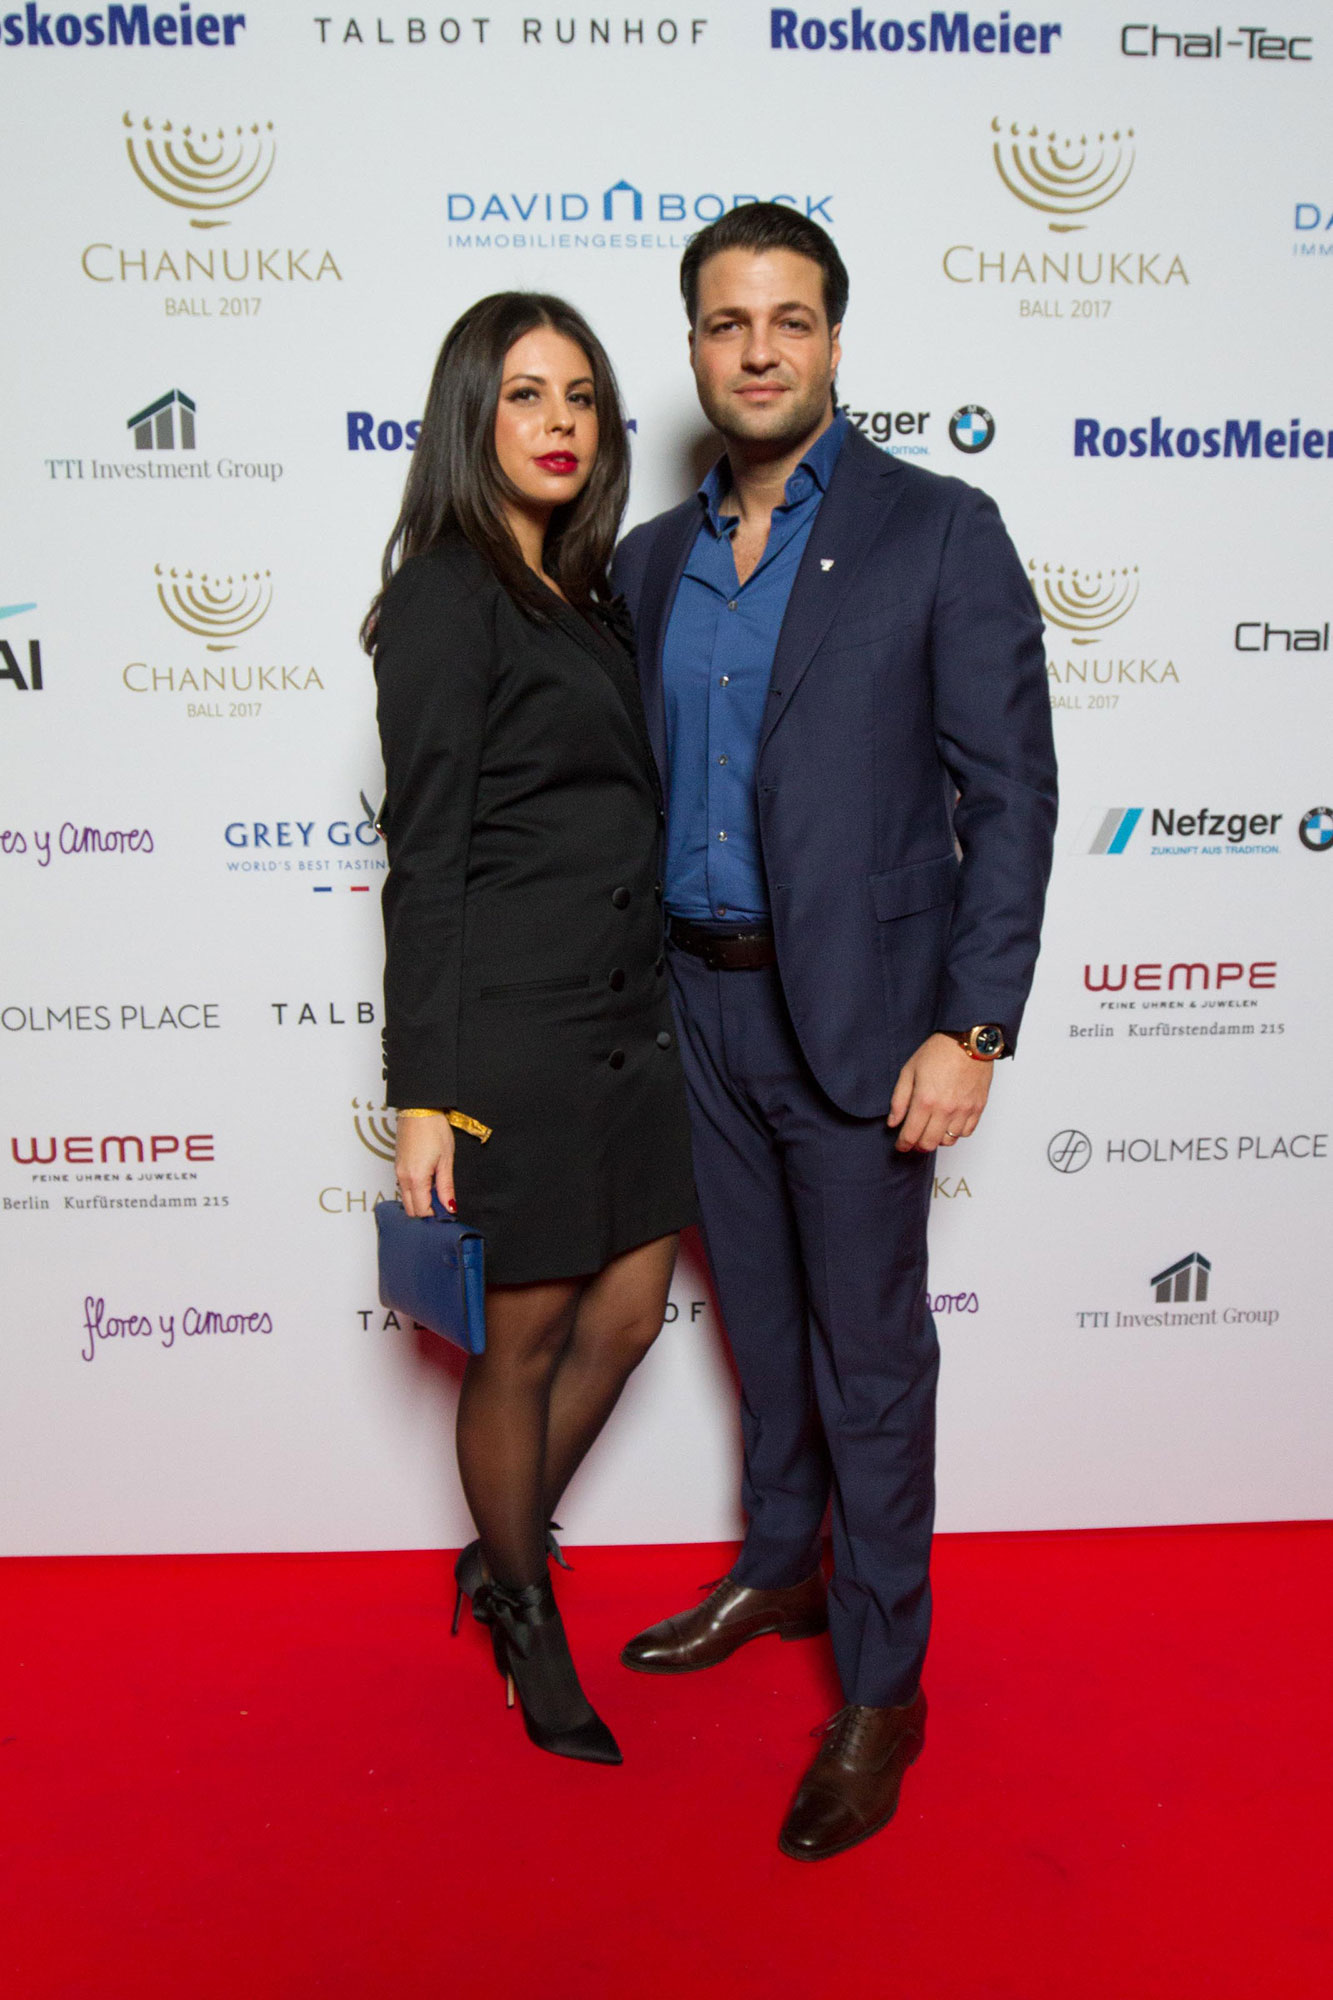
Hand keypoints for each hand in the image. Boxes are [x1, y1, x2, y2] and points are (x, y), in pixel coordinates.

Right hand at [395, 1113, 455, 1216]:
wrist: (419, 1109)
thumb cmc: (434, 1129)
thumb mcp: (446, 1160)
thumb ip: (446, 1187)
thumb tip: (449, 1206)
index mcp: (416, 1178)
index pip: (421, 1210)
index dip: (435, 1214)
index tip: (447, 1210)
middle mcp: (402, 1178)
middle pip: (410, 1209)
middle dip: (425, 1210)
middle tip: (442, 1203)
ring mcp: (398, 1171)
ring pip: (406, 1198)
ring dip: (419, 1200)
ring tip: (436, 1190)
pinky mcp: (397, 1165)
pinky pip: (403, 1186)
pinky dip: (414, 1190)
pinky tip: (427, 1181)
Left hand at [887, 1034, 993, 1153]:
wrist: (968, 1041)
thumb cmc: (938, 1051)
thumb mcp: (909, 1071)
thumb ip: (899, 1100)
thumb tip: (893, 1122)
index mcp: (925, 1100)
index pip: (911, 1135)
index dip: (903, 1144)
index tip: (901, 1145)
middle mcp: (945, 1110)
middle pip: (929, 1144)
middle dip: (918, 1145)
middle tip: (914, 1140)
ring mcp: (963, 1110)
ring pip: (949, 1141)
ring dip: (937, 1139)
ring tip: (931, 1129)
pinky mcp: (978, 1108)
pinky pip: (966, 1132)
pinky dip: (956, 1132)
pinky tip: (948, 1123)